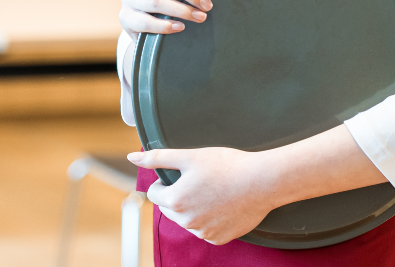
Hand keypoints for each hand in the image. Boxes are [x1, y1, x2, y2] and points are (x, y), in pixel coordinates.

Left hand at [128, 147, 274, 244]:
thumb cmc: (228, 165)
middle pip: (171, 207)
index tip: (185, 173)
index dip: (168, 180)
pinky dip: (212, 218)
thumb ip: (159, 157)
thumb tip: (132, 158)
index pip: (156, 193)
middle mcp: (185, 221)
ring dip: (195, 207)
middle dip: (180, 194)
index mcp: (175, 200)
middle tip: (203, 180)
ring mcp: (202, 232)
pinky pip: (206, 229)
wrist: (262, 180)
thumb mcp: (192, 156)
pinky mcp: (218, 238)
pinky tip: (225, 203)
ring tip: (216, 190)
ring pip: (188, 219)